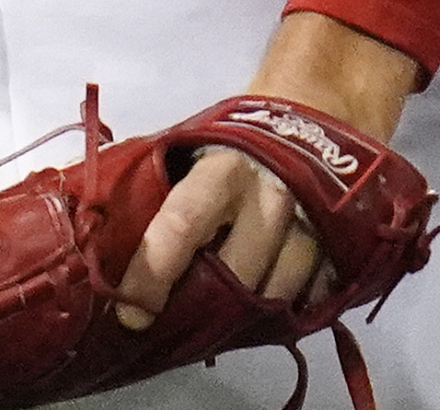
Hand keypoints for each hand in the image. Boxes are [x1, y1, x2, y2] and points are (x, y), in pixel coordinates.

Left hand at [110, 12, 419, 329]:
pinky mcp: (341, 246)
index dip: (152, 274)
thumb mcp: (193, 150)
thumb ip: (156, 190)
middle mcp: (271, 198)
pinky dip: (286, 310)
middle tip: (180, 324)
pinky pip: (311, 298)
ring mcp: (312, 224)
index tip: (131, 312)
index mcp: (222, 171)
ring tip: (220, 318)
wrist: (318, 115)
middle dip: (204, 308)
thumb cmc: (238, 143)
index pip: (181, 225)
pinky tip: (266, 306)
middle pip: (236, 276)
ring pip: (276, 295)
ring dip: (245, 315)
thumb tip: (98, 231)